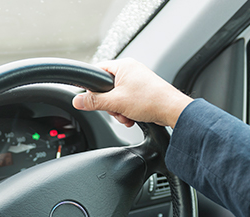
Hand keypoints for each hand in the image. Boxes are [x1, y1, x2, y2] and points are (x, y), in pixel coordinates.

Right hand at [72, 58, 192, 127]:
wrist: (171, 110)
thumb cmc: (150, 100)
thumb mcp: (115, 102)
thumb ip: (94, 101)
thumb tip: (78, 101)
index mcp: (123, 66)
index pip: (97, 71)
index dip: (92, 85)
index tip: (90, 97)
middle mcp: (130, 70)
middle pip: (106, 87)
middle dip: (109, 104)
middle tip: (115, 109)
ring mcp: (137, 81)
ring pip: (116, 97)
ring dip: (118, 110)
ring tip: (127, 115)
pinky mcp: (142, 91)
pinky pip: (126, 101)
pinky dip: (127, 111)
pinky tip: (132, 117)